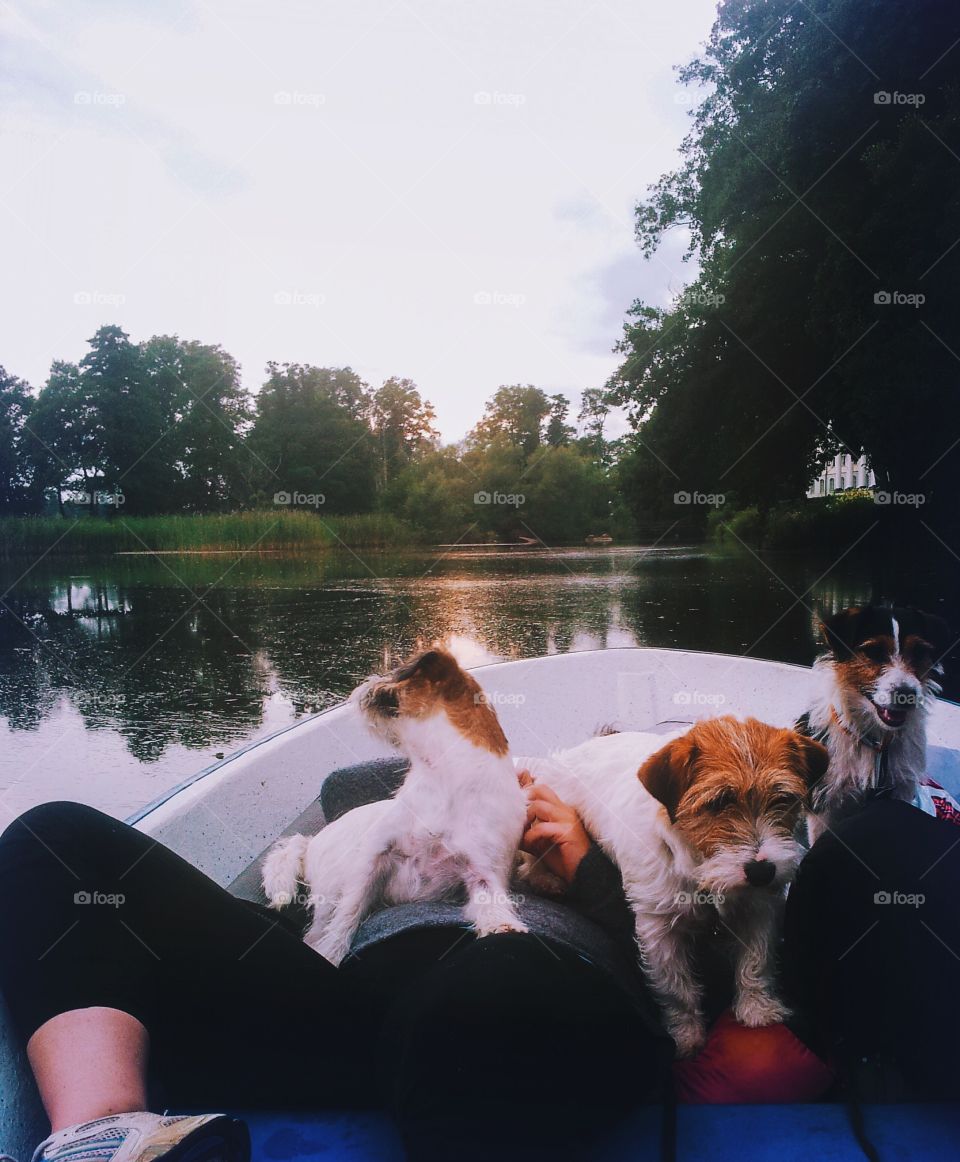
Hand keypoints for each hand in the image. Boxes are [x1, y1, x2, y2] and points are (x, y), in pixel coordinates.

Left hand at [517, 770, 591, 885]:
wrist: (584, 873)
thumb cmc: (564, 859)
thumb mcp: (541, 843)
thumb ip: (529, 832)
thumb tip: (510, 828)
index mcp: (560, 809)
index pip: (541, 789)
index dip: (525, 791)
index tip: (512, 800)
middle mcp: (564, 810)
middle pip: (541, 789)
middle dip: (525, 800)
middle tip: (517, 816)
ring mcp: (567, 819)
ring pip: (540, 805)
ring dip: (527, 818)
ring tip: (524, 832)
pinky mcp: (567, 831)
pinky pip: (542, 827)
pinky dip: (531, 835)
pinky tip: (530, 844)